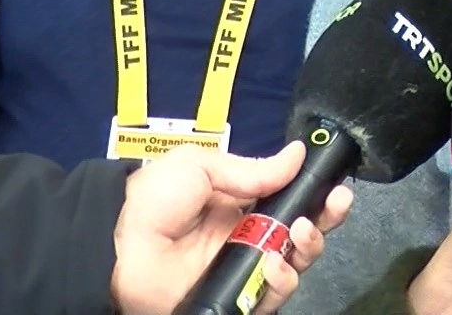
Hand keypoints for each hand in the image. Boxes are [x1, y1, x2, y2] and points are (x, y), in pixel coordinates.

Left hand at [111, 141, 353, 314]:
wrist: (115, 244)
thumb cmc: (153, 199)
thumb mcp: (201, 167)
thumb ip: (253, 169)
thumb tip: (298, 153)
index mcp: (244, 206)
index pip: (294, 203)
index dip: (319, 197)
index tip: (336, 188)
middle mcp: (249, 240)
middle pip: (303, 237)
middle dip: (325, 222)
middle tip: (331, 207)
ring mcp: (242, 272)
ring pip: (295, 268)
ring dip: (307, 249)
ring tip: (295, 234)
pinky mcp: (233, 301)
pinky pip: (271, 298)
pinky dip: (281, 282)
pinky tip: (272, 264)